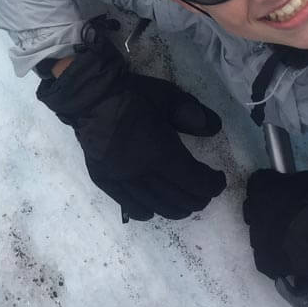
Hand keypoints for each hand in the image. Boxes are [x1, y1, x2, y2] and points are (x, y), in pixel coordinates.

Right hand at [36, 31, 225, 221]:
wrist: (89, 95)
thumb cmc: (131, 95)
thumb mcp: (168, 96)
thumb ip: (193, 113)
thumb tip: (214, 129)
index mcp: (161, 152)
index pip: (196, 182)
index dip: (212, 184)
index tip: (218, 179)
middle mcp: (142, 173)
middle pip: (180, 199)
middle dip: (199, 197)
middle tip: (204, 188)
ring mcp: (122, 180)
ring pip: (159, 207)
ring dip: (178, 207)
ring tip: (185, 199)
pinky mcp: (105, 181)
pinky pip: (131, 207)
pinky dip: (148, 212)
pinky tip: (155, 206)